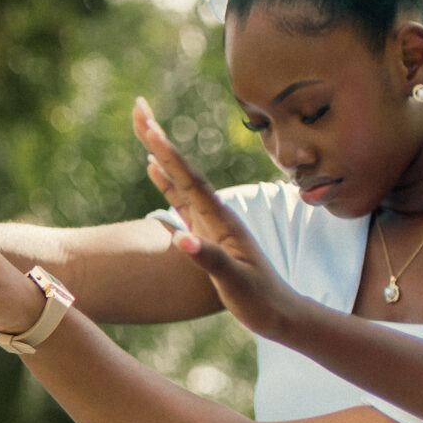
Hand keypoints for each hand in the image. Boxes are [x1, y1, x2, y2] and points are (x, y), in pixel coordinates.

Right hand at [132, 97, 309, 340]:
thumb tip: (180, 238)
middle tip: (138, 108)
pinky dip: (165, 180)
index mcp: (221, 221)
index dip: (167, 153)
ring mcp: (210, 222)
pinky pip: (179, 199)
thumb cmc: (262, 302)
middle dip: (159, 139)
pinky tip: (154, 169)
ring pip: (179, 179)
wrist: (284, 314)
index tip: (149, 126)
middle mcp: (215, 214)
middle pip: (182, 169)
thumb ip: (210, 259)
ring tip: (144, 128)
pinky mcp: (205, 233)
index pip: (189, 180)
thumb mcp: (236, 283)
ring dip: (160, 153)